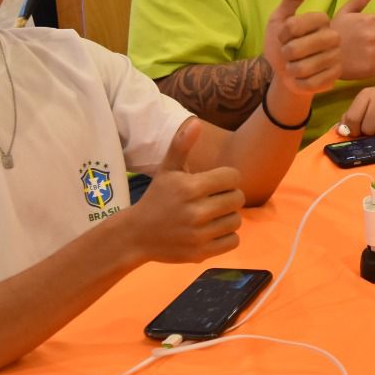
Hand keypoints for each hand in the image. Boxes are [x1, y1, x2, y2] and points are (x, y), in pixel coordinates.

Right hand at [126, 119, 245, 262]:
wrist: (136, 236)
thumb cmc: (157, 198)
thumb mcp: (167, 170)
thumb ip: (182, 145)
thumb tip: (196, 121)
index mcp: (190, 187)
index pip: (233, 177)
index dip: (227, 178)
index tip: (217, 182)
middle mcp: (196, 211)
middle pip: (238, 199)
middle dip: (229, 197)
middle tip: (215, 199)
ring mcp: (199, 234)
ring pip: (237, 221)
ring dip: (228, 217)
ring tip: (213, 215)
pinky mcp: (201, 253)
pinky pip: (233, 241)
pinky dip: (227, 236)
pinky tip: (213, 231)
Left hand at [263, 0, 341, 104]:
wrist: (288, 72)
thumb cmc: (283, 43)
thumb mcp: (281, 18)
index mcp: (323, 20)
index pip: (294, 26)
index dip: (282, 33)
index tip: (284, 36)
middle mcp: (334, 38)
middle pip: (296, 48)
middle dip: (285, 53)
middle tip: (289, 53)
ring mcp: (336, 59)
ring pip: (301, 68)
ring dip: (290, 70)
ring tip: (294, 66)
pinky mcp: (334, 79)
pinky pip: (309, 83)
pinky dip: (298, 83)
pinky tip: (302, 78)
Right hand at [330, 0, 374, 79]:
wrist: (319, 57)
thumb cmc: (334, 32)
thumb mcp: (345, 11)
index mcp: (368, 20)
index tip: (369, 32)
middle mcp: (373, 35)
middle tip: (369, 44)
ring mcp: (373, 52)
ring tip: (369, 54)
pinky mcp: (372, 68)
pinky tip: (366, 63)